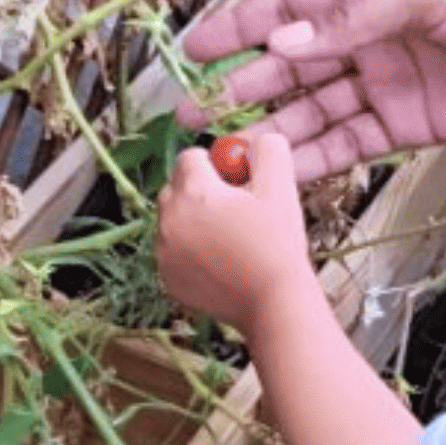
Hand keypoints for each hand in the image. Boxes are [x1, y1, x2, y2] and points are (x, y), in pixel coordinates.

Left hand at [157, 132, 315, 332]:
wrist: (273, 304)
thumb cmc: (277, 246)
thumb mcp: (281, 187)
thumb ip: (268, 150)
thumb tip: (256, 140)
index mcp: (194, 192)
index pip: (191, 157)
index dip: (218, 166)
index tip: (240, 184)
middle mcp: (169, 219)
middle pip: (176, 186)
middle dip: (201, 191)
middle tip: (236, 210)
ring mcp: (164, 252)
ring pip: (173, 219)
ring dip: (194, 220)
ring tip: (230, 237)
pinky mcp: (166, 278)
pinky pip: (172, 250)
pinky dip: (190, 250)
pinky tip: (221, 261)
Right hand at [177, 0, 445, 181]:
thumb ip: (355, 19)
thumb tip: (284, 43)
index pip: (292, 4)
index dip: (241, 27)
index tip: (195, 50)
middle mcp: (373, 30)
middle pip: (293, 61)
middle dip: (243, 85)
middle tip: (193, 115)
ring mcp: (391, 78)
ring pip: (316, 106)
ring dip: (272, 126)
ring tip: (228, 149)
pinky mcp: (413, 122)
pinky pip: (353, 141)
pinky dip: (317, 156)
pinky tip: (281, 169)